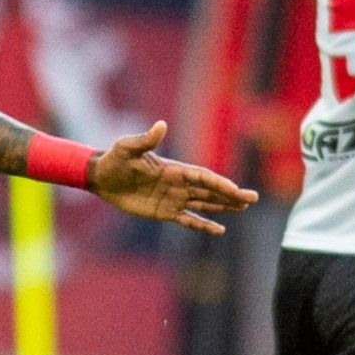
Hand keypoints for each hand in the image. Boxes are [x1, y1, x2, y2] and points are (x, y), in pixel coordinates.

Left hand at [88, 121, 259, 234]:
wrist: (102, 178)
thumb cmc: (115, 159)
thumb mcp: (128, 148)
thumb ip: (145, 140)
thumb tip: (161, 125)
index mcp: (173, 169)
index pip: (202, 177)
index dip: (218, 184)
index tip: (235, 190)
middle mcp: (178, 184)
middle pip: (209, 190)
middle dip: (231, 195)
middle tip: (252, 199)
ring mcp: (173, 199)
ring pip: (204, 203)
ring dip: (224, 206)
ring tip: (244, 208)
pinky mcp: (164, 212)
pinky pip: (189, 219)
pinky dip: (203, 224)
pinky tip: (220, 230)